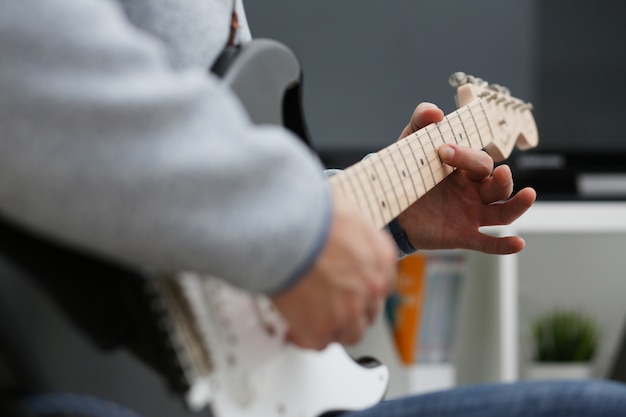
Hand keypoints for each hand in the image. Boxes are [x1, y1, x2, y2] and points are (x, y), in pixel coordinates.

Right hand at [271, 189, 396, 349]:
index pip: (381, 283)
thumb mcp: (342, 209)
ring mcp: (350, 310)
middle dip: (349, 311)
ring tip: (312, 320)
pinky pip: (317, 343)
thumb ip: (345, 226)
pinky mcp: (323, 328)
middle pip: (368, 312)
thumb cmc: (308, 212)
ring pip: (348, 333)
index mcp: (381, 257)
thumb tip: (332, 220)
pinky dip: (304, 337)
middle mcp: (372, 286)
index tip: (349, 288)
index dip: (361, 288)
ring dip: (331, 328)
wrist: (287, 227)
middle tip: (329, 306)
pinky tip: (293, 329)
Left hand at [397, 102, 536, 253]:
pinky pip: (487, 242)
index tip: (443, 149)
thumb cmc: (406, 173)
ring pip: (503, 212)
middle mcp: (474, 191)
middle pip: (498, 184)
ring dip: (518, 204)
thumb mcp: (410, 144)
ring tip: (529, 194)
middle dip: (498, 176)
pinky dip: (503, 244)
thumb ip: (421, 122)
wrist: (388, 206)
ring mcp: (471, 214)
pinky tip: (518, 243)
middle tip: (495, 169)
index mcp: (465, 169)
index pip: (479, 161)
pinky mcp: (462, 235)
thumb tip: (436, 112)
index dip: (466, 154)